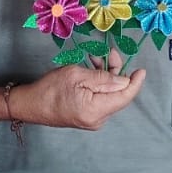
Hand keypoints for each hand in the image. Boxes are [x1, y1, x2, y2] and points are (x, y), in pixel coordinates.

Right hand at [14, 59, 145, 130]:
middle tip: (111, 53)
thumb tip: (125, 80)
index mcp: (97, 110)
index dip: (135, 83)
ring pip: (109, 95)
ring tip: (95, 59)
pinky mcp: (87, 116)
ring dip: (106, 76)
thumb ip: (103, 78)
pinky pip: (100, 99)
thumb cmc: (50, 88)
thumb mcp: (77, 75)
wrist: (30, 105)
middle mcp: (98, 119)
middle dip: (117, 72)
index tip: (141, 70)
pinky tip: (91, 70)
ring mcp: (93, 119)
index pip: (125, 96)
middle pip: (117, 94)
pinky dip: (99, 84)